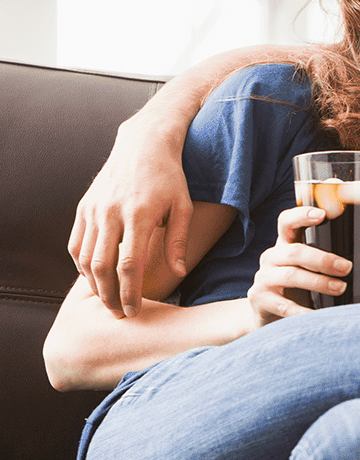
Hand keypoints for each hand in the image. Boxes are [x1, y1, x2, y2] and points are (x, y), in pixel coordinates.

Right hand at [68, 119, 192, 319]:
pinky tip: (95, 278)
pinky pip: (76, 244)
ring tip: (108, 300)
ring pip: (84, 258)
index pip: (129, 265)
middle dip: (109, 296)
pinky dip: (82, 265)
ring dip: (94, 284)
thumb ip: (178, 241)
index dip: (130, 293)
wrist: (143, 146)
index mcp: (138, 215)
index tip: (134, 312)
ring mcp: (93, 210)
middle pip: (102, 267)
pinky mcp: (83, 207)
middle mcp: (111, 213)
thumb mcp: (183, 206)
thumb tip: (179, 273)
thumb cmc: (170, 178)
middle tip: (120, 314)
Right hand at [245, 206, 350, 324]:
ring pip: (291, 275)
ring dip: (319, 282)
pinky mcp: (260, 300)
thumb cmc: (298, 289)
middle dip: (323, 259)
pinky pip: (284, 305)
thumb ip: (343, 260)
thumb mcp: (315, 271)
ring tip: (341, 288)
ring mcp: (263, 278)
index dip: (302, 214)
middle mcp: (271, 257)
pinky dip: (303, 310)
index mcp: (285, 244)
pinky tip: (319, 313)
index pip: (287, 222)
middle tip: (347, 268)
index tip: (322, 214)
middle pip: (295, 251)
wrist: (268, 317)